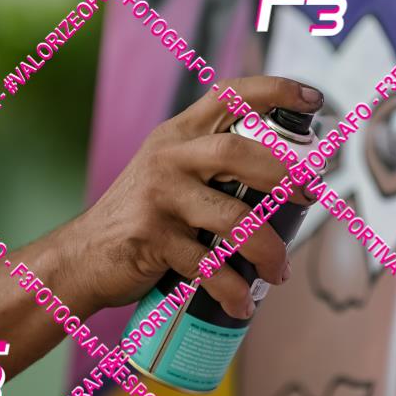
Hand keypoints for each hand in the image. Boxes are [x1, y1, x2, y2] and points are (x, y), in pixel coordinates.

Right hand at [63, 76, 323, 318]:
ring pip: (233, 218)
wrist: (82, 256)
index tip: (314, 101)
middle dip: (284, 175)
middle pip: (237, 153)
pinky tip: (242, 303)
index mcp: (179, 134)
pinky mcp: (152, 238)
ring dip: (267, 249)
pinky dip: (232, 290)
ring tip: (279, 271)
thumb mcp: (169, 172)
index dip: (275, 92)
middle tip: (310, 197)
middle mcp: (168, 157)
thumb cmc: (142, 216)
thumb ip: (212, 165)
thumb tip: (288, 181)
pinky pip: (208, 267)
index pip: (229, 96)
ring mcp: (159, 197)